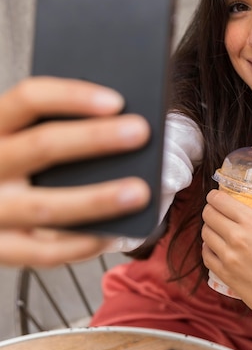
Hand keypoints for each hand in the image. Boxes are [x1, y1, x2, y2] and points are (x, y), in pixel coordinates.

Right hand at [0, 77, 150, 266]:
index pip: (28, 99)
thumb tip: (121, 123)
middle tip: (140, 132)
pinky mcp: (0, 248)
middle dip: (94, 139)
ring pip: (45, 205)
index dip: (72, 97)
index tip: (116, 101)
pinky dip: (83, 244)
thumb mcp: (28, 138)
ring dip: (97, 199)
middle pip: (40, 146)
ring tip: (139, 191)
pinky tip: (116, 233)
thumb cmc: (25, 166)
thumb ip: (62, 128)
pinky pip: (44, 252)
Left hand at [202, 188, 251, 349]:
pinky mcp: (224, 274)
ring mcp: (228, 257)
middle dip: (210, 210)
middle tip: (216, 212)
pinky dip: (208, 249)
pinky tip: (216, 248)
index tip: (216, 196)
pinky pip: (206, 255)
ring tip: (217, 230)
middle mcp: (238, 237)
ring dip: (209, 229)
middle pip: (209, 215)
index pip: (221, 201)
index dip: (215, 196)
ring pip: (205, 233)